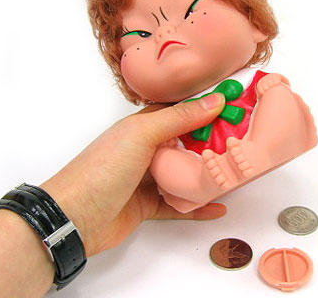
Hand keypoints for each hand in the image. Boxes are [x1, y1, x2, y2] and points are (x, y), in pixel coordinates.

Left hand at [41, 92, 226, 256]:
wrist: (74, 217)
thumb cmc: (103, 168)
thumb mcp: (142, 135)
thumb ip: (180, 118)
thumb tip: (215, 99)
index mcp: (144, 127)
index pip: (181, 112)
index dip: (207, 108)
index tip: (235, 107)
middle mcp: (147, 150)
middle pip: (187, 144)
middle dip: (212, 143)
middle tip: (243, 143)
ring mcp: (148, 179)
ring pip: (185, 174)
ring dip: (207, 174)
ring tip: (235, 173)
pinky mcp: (149, 205)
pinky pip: (180, 204)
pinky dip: (198, 206)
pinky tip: (218, 206)